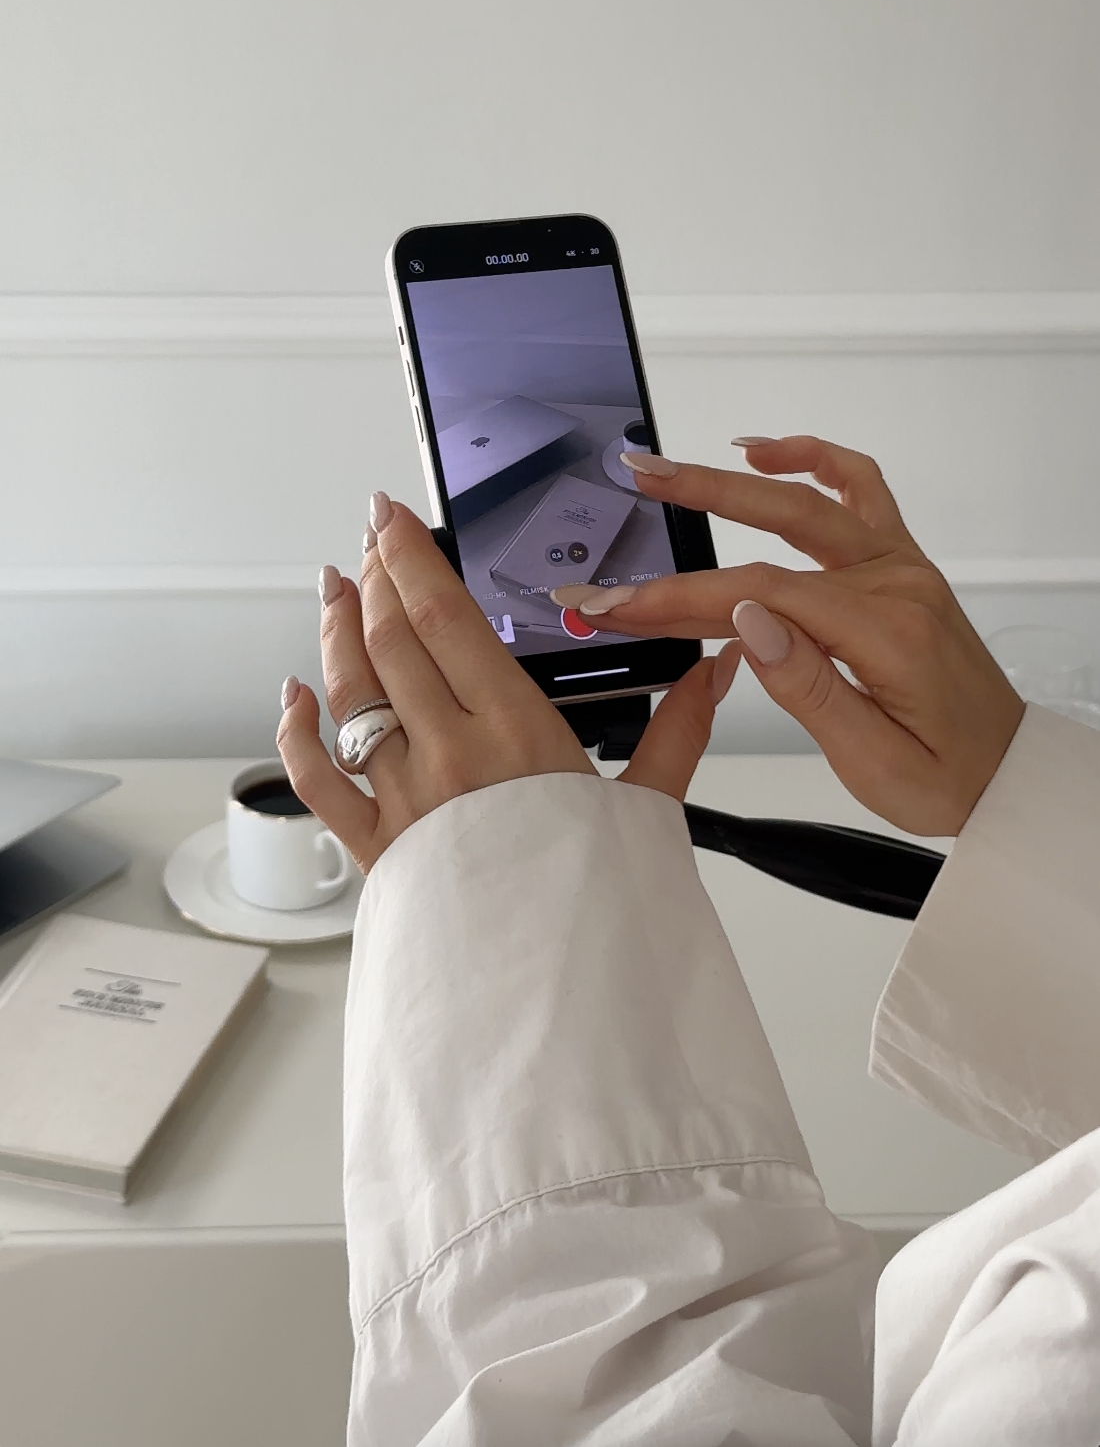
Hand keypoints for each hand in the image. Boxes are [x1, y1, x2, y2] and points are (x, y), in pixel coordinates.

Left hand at [276, 493, 732, 874]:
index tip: (394, 517)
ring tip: (335, 589)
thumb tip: (721, 665)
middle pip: (390, 640)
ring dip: (335, 632)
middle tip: (371, 541)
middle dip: (375, 578)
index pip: (445, 617)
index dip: (411, 556)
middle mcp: (449, 755)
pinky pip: (317, 782)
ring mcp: (404, 800)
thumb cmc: (598, 908)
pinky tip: (294, 696)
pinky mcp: (377, 848)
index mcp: (515, 731)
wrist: (555, 1006)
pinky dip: (297, 733)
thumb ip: (680, 727)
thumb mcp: (648, 808)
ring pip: (348, 695)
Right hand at [551, 436, 1023, 838]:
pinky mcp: (901, 566)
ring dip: (740, 475)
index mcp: (885, 632)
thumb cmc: (946, 779)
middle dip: (700, 499)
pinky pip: (860, 490)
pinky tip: (765, 454)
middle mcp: (897, 583)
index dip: (686, 594)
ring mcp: (902, 567)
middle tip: (636, 481)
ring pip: (813, 500)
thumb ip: (810, 688)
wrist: (1007, 776)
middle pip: (784, 522)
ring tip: (674, 465)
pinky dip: (813, 461)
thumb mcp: (874, 763)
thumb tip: (747, 619)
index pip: (766, 592)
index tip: (624, 602)